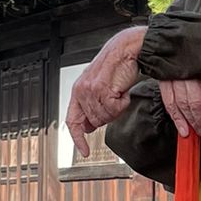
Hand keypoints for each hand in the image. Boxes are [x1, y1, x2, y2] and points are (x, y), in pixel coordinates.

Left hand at [67, 28, 146, 156]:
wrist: (127, 49)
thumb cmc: (116, 65)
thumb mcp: (99, 86)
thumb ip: (91, 107)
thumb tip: (88, 126)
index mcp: (78, 91)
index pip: (73, 121)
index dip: (78, 139)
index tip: (84, 151)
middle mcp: (82, 91)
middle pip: (95, 122)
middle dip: (108, 115)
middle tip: (115, 100)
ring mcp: (91, 90)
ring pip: (105, 117)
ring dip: (117, 108)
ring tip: (119, 92)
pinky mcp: (102, 89)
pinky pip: (115, 109)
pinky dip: (124, 102)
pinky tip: (123, 90)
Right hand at [158, 76, 200, 138]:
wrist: (188, 53)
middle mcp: (193, 72)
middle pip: (195, 102)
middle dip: (199, 121)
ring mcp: (176, 75)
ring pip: (181, 103)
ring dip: (188, 121)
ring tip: (194, 131)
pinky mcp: (164, 79)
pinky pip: (168, 101)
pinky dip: (175, 117)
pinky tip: (182, 128)